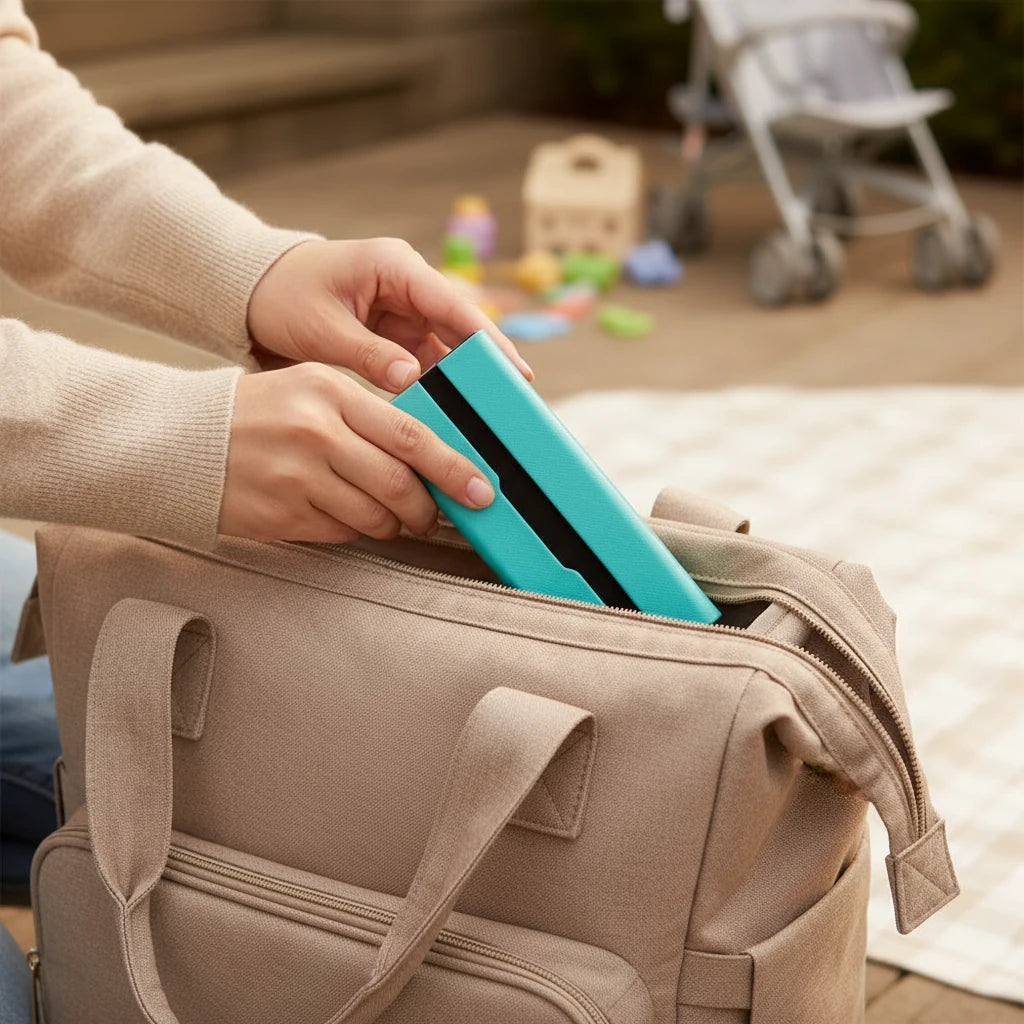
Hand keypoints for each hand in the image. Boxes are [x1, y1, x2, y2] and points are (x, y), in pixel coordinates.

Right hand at [218, 363, 494, 541]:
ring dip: (395, 525)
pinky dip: (357, 530)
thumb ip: (367, 416)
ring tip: (394, 520)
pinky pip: (342, 531)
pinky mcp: (282, 513)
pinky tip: (349, 517)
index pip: (410, 433)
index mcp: (330, 392)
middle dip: (429, 508)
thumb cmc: (259, 413)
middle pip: (400, 482)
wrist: (183, 441)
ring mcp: (297, 476)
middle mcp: (316, 431)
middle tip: (438, 516)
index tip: (482, 488)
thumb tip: (428, 455)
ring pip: (375, 515)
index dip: (453, 466)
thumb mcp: (312, 390)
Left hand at [246, 238, 532, 388]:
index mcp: (394, 267)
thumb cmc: (282, 296)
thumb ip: (367, 354)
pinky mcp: (395, 332)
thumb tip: (411, 379)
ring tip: (490, 412)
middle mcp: (407, 285)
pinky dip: (439, 384)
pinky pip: (427, 359)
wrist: (252, 292)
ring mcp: (403, 309)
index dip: (488, 339)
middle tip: (516, 398)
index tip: (514, 369)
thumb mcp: (321, 327)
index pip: (453, 304)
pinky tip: (453, 411)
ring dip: (464, 378)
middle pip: (460, 326)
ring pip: (447, 346)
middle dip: (486, 362)